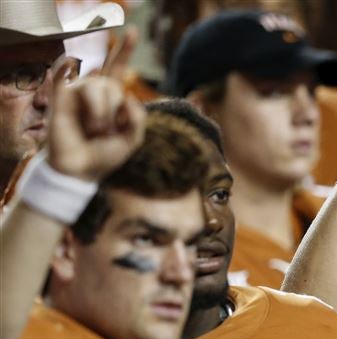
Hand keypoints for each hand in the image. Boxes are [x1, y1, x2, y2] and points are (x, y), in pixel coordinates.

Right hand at [46, 31, 144, 180]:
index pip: (118, 69)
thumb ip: (138, 118)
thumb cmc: (104, 155)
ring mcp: (76, 93)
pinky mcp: (59, 99)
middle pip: (111, 84)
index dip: (124, 51)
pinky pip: (62, 78)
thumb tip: (129, 96)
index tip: (132, 32)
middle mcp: (94, 91)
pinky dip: (64, 70)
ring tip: (95, 130)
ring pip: (96, 86)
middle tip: (106, 132)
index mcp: (112, 98)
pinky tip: (67, 64)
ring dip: (101, 111)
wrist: (80, 170)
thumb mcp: (132, 139)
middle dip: (113, 109)